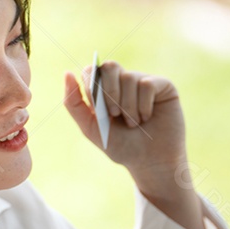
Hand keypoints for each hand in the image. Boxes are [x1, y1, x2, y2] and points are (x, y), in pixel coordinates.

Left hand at [64, 61, 204, 228]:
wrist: (151, 162)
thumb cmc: (121, 146)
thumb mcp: (91, 128)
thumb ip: (74, 104)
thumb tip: (67, 73)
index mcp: (104, 89)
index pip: (91, 70)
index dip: (92, 85)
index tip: (97, 108)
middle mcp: (123, 81)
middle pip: (110, 66)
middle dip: (109, 93)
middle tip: (114, 115)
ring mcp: (143, 81)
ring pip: (129, 78)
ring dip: (128, 107)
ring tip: (133, 124)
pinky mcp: (162, 86)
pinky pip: (147, 84)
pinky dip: (143, 106)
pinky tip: (147, 117)